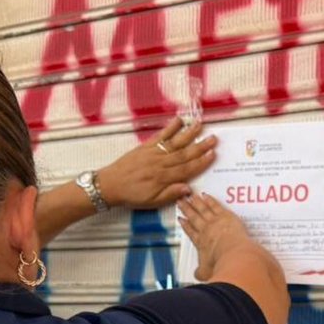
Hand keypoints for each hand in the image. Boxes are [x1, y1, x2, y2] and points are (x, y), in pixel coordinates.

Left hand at [94, 118, 217, 208]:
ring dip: (188, 134)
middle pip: (184, 154)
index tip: (213, 154)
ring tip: (200, 125)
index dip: (201, 162)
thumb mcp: (152, 201)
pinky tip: (178, 121)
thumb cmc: (132, 196)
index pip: (187, 169)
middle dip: (200, 146)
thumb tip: (189, 188)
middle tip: (214, 138)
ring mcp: (153, 153)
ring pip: (174, 143)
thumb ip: (170, 194)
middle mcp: (160, 163)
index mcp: (164, 178)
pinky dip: (170, 128)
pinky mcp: (145, 146)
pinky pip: (160, 136)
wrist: (109, 185)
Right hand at [177, 194, 251, 280]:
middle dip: (186, 209)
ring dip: (196, 202)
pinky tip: (206, 196)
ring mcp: (215, 222)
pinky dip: (210, 200)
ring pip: (203, 209)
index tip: (181, 219)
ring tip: (190, 196)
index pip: (190, 232)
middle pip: (194, 217)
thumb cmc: (223, 264)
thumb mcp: (207, 272)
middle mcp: (206, 230)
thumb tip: (198, 276)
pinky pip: (215, 205)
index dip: (185, 225)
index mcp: (201, 243)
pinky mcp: (226, 216)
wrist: (235, 256)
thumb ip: (201, 272)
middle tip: (181, 202)